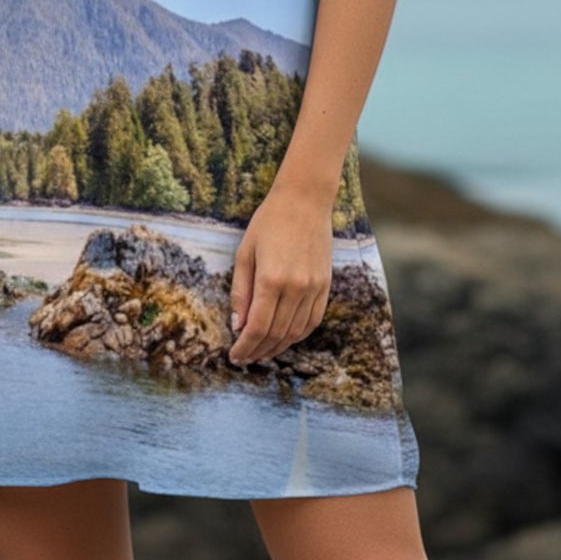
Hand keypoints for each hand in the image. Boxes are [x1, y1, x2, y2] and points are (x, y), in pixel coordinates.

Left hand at [227, 181, 332, 365]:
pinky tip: (285, 338)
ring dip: (277, 347)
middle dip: (258, 351)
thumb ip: (240, 291)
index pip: (257, 327)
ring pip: (295, 332)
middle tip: (245, 358)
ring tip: (262, 353)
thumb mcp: (245, 252)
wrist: (305, 200)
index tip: (234, 356)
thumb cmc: (269, 222)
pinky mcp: (325, 286)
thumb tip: (237, 325)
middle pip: (276, 334)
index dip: (245, 347)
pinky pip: (312, 321)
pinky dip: (298, 335)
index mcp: (270, 279)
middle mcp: (295, 287)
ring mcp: (313, 288)